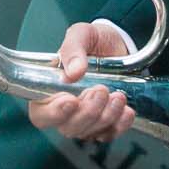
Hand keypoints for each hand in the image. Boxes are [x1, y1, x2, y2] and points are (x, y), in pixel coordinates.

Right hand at [27, 21, 133, 140]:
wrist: (120, 46)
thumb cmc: (94, 41)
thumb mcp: (82, 34)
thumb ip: (73, 49)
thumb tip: (73, 72)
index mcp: (49, 90)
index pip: (41, 114)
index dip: (54, 113)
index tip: (71, 101)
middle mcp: (65, 109)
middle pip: (68, 128)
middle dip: (88, 112)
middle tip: (102, 90)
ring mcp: (85, 119)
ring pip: (89, 133)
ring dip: (106, 117)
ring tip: (118, 96)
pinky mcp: (105, 123)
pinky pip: (109, 134)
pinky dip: (119, 125)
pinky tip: (127, 110)